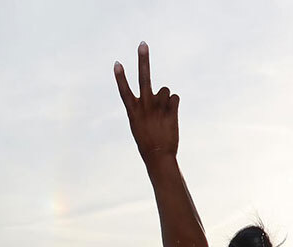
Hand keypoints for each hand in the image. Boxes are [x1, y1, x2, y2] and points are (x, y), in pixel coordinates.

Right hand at [114, 42, 179, 164]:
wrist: (159, 156)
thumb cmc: (147, 142)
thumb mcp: (139, 125)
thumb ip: (145, 108)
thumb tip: (158, 93)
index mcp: (133, 111)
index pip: (125, 91)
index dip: (121, 77)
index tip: (117, 63)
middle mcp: (145, 106)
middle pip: (144, 78)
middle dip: (143, 60)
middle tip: (143, 44)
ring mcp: (158, 107)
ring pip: (165, 90)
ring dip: (166, 99)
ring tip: (163, 114)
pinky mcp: (171, 110)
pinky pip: (175, 97)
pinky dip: (174, 104)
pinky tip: (171, 116)